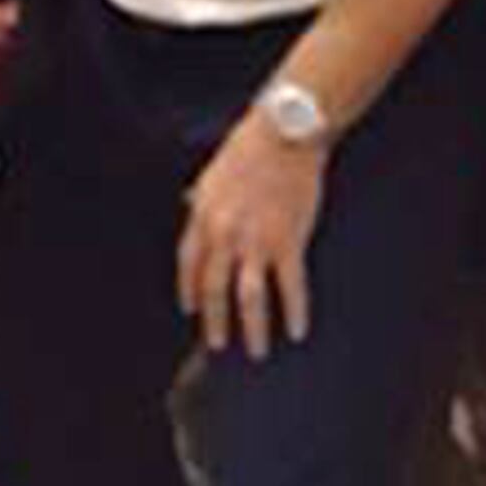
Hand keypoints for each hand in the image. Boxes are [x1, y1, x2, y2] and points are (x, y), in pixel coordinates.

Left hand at [179, 116, 327, 358]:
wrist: (283, 134)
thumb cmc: (247, 150)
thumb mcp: (210, 174)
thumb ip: (200, 199)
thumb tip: (189, 206)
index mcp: (202, 216)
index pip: (188, 264)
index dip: (188, 290)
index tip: (190, 311)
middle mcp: (224, 234)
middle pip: (214, 288)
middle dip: (214, 321)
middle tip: (217, 345)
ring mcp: (257, 240)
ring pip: (248, 297)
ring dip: (251, 328)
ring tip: (254, 350)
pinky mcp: (289, 242)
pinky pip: (290, 286)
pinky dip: (294, 311)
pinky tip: (297, 330)